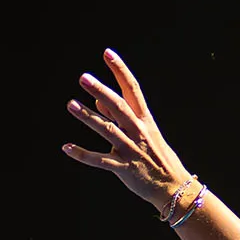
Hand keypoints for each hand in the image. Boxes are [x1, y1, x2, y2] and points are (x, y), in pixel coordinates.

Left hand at [62, 49, 191, 211]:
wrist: (172, 186)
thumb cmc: (156, 156)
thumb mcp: (143, 131)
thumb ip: (118, 116)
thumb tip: (97, 100)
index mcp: (144, 118)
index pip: (132, 88)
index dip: (120, 70)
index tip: (107, 53)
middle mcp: (138, 130)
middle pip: (118, 106)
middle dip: (101, 90)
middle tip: (83, 78)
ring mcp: (131, 149)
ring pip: (107, 130)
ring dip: (88, 117)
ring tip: (71, 104)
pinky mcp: (124, 168)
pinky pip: (100, 160)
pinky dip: (83, 154)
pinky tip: (66, 147)